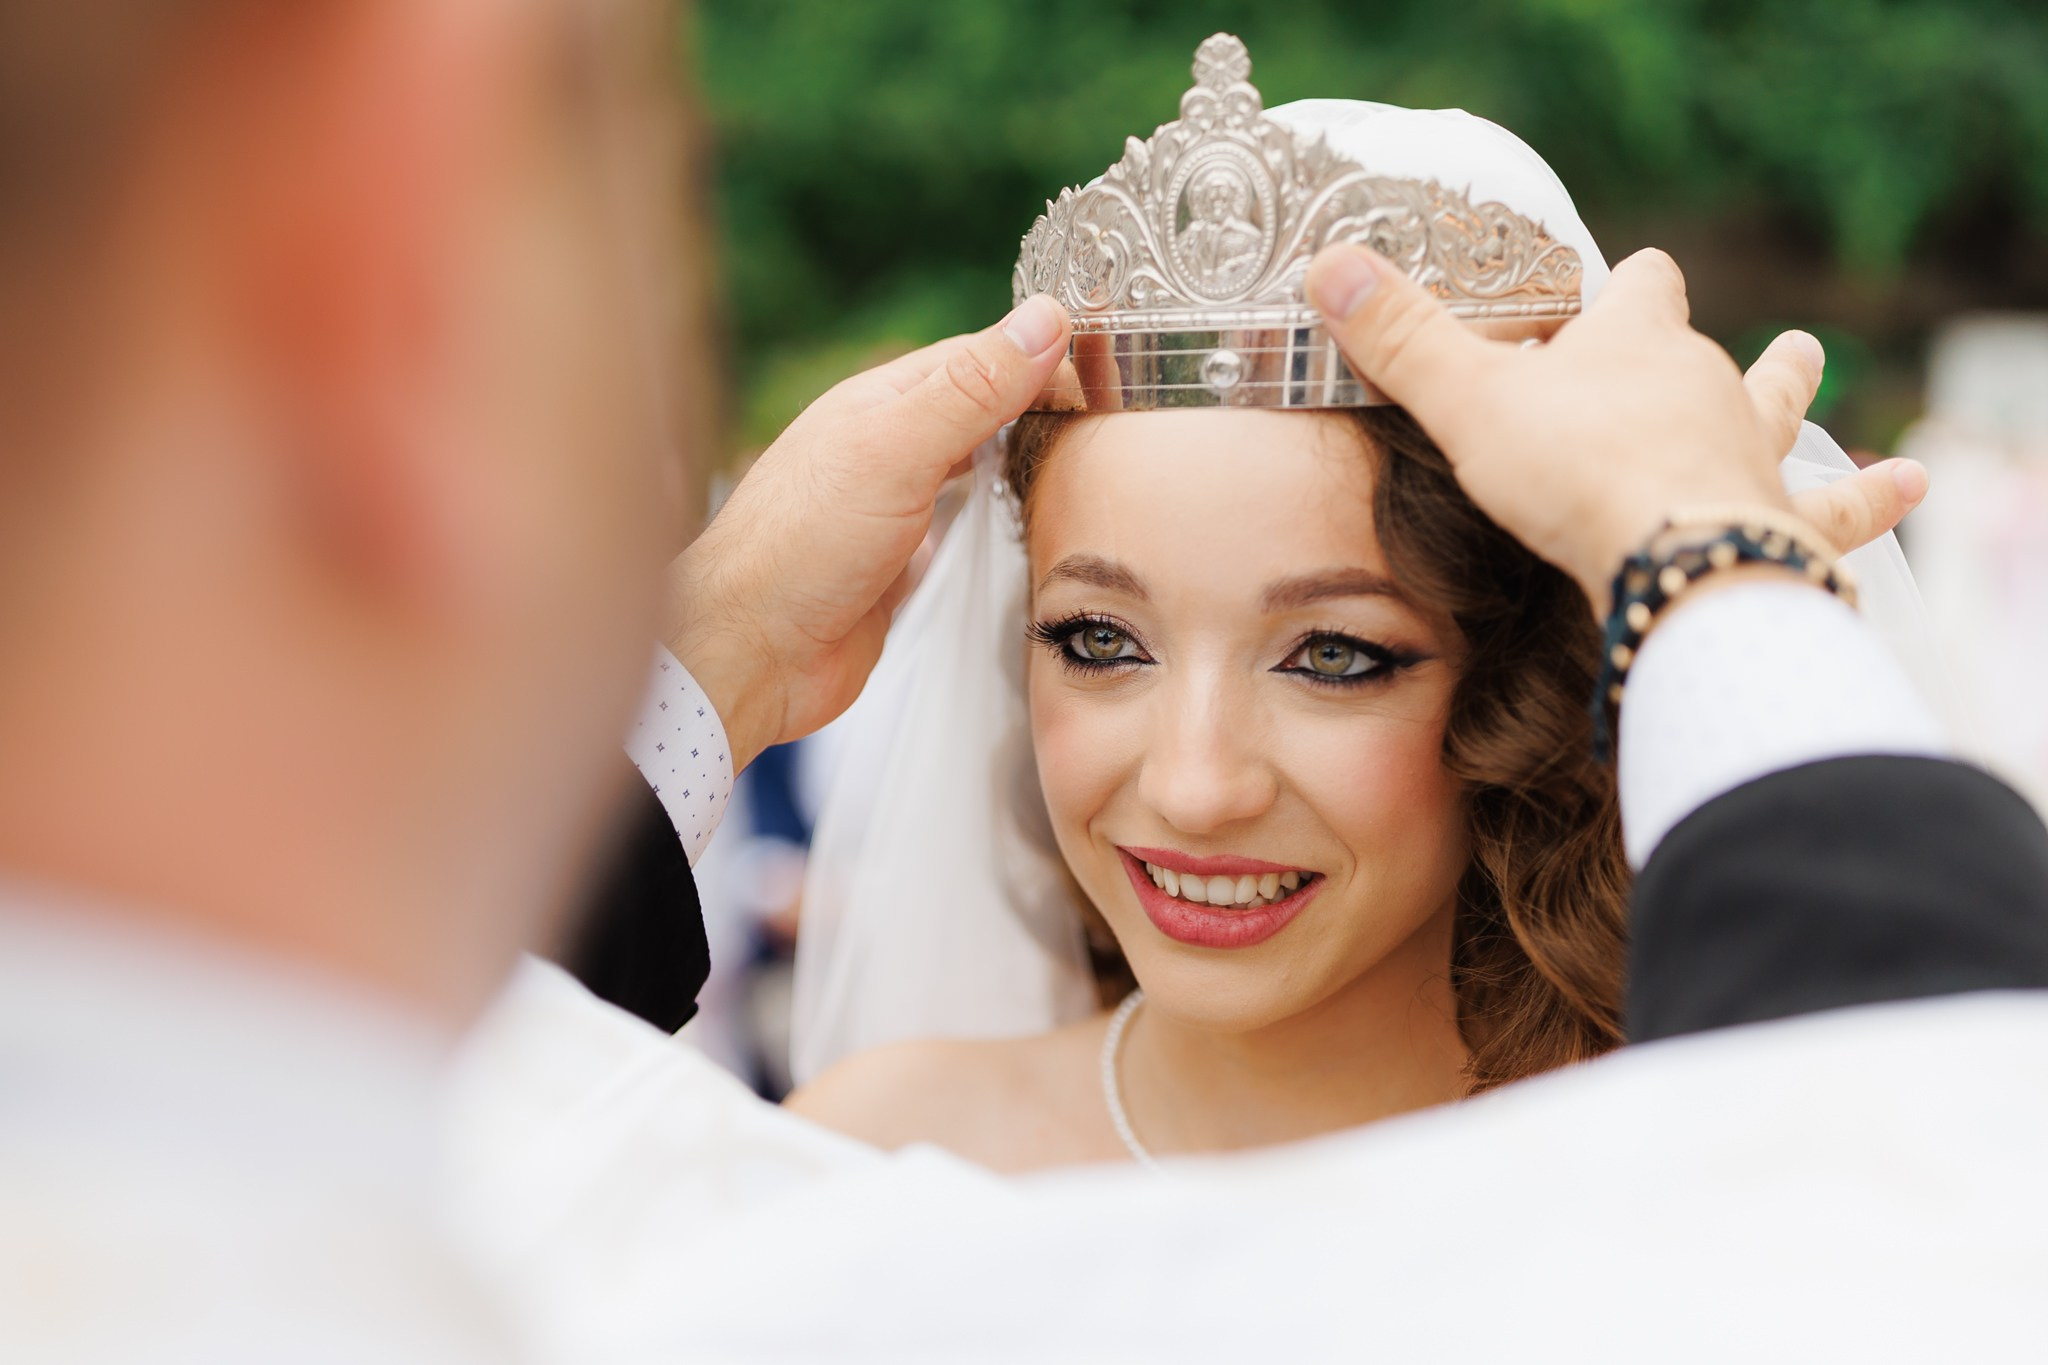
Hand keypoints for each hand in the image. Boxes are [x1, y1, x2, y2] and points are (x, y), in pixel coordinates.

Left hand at [667, 296, 1068, 772]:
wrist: (751, 655)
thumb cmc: (801, 547)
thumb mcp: (897, 449)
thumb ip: (972, 388)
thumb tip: (1044, 320)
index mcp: (882, 403)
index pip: (981, 356)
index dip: (1044, 353)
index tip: (1112, 359)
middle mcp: (889, 449)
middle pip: (984, 409)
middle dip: (1043, 404)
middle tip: (1120, 408)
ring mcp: (896, 509)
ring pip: (979, 469)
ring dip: (1027, 461)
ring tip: (1095, 459)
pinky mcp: (904, 567)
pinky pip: (967, 532)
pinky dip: (1004, 523)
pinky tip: (1035, 528)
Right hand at [1304, 245, 1919, 611]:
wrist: (1673, 557)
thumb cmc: (1571, 473)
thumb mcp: (1464, 402)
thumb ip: (1399, 341)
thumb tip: (1328, 266)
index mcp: (1635, 342)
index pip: (1638, 285)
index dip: (1623, 287)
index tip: (1608, 292)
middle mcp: (1706, 384)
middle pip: (1707, 343)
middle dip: (1696, 344)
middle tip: (1663, 323)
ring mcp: (1753, 450)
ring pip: (1780, 404)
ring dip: (1790, 388)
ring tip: (1805, 363)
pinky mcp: (1788, 518)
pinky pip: (1842, 503)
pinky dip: (1870, 496)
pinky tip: (1904, 484)